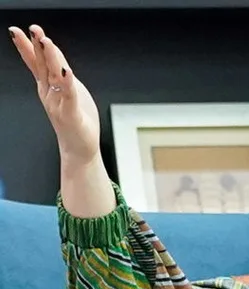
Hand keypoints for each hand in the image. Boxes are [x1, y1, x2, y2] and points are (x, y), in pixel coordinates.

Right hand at [9, 24, 100, 164]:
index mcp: (48, 87)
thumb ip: (60, 72)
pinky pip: (69, 96)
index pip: (37, 63)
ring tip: (46, 42)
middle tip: (32, 29)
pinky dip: (67, 83)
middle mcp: (49, 93)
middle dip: (36, 47)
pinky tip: (66, 71)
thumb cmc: (76, 119)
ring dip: (50, 59)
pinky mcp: (71, 114)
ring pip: (54, 77)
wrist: (79, 148)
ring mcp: (58, 103)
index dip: (29, 46)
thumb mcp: (68, 89)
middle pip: (42, 66)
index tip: (20, 30)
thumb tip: (54, 52)